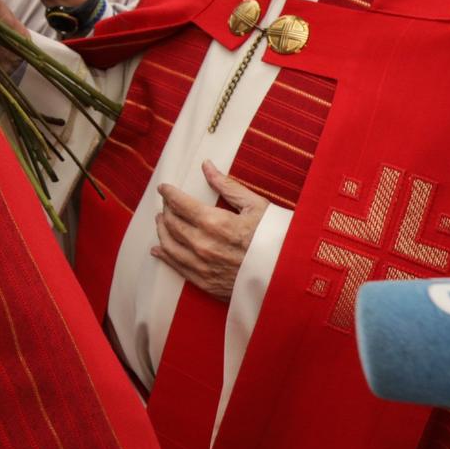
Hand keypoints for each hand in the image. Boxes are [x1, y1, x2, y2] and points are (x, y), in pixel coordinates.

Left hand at [152, 161, 269, 300]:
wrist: (290, 276)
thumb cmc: (277, 238)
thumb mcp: (256, 206)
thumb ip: (227, 186)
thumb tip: (206, 166)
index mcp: (214, 222)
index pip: (179, 203)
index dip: (168, 194)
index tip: (164, 188)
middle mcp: (202, 244)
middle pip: (171, 223)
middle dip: (165, 211)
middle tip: (165, 206)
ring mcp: (202, 265)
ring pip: (169, 245)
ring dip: (162, 231)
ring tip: (161, 223)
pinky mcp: (205, 282)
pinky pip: (176, 267)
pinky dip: (164, 256)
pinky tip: (159, 250)